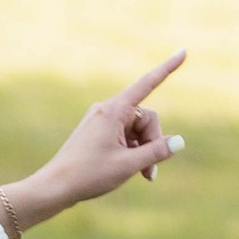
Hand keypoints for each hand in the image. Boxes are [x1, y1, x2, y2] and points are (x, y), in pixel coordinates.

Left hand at [0, 54, 186, 236]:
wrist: (54, 187)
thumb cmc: (88, 175)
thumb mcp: (129, 165)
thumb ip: (157, 151)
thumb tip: (180, 141)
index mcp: (114, 110)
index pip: (147, 84)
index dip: (168, 68)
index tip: (183, 51)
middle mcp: (107, 110)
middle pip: (146, 118)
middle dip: (153, 142)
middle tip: (150, 172)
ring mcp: (102, 120)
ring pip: (137, 129)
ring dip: (143, 151)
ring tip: (142, 175)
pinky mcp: (98, 132)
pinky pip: (125, 136)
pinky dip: (132, 151)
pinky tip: (131, 170)